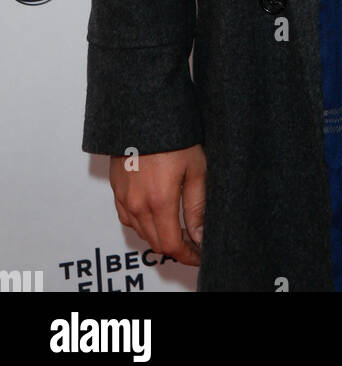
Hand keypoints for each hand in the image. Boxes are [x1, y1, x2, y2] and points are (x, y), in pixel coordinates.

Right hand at [109, 145, 206, 267]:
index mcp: (159, 201)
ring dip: (158, 235)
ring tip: (177, 226)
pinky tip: (155, 213)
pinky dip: (142, 223)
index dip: (187, 255)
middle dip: (175, 247)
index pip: (171, 245)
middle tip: (193, 242)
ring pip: (140, 231)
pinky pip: (127, 217)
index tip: (199, 255)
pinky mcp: (116, 188)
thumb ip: (197, 206)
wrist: (143, 110)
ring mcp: (124, 197)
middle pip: (155, 242)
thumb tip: (200, 235)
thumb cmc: (172, 134)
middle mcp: (137, 204)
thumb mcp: (196, 168)